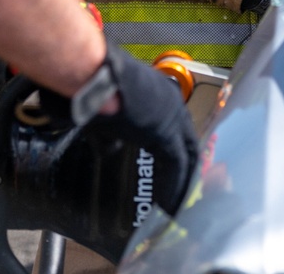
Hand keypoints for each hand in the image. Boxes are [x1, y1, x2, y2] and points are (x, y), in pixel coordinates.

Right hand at [100, 42, 197, 214]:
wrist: (94, 78)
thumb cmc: (95, 90)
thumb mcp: (106, 116)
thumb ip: (113, 135)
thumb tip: (111, 150)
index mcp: (160, 94)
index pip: (178, 129)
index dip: (176, 151)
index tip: (172, 173)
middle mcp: (173, 103)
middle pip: (189, 143)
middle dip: (187, 169)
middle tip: (182, 193)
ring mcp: (173, 116)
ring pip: (187, 155)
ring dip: (182, 181)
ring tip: (176, 204)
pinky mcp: (167, 132)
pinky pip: (176, 165)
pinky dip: (173, 187)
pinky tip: (167, 204)